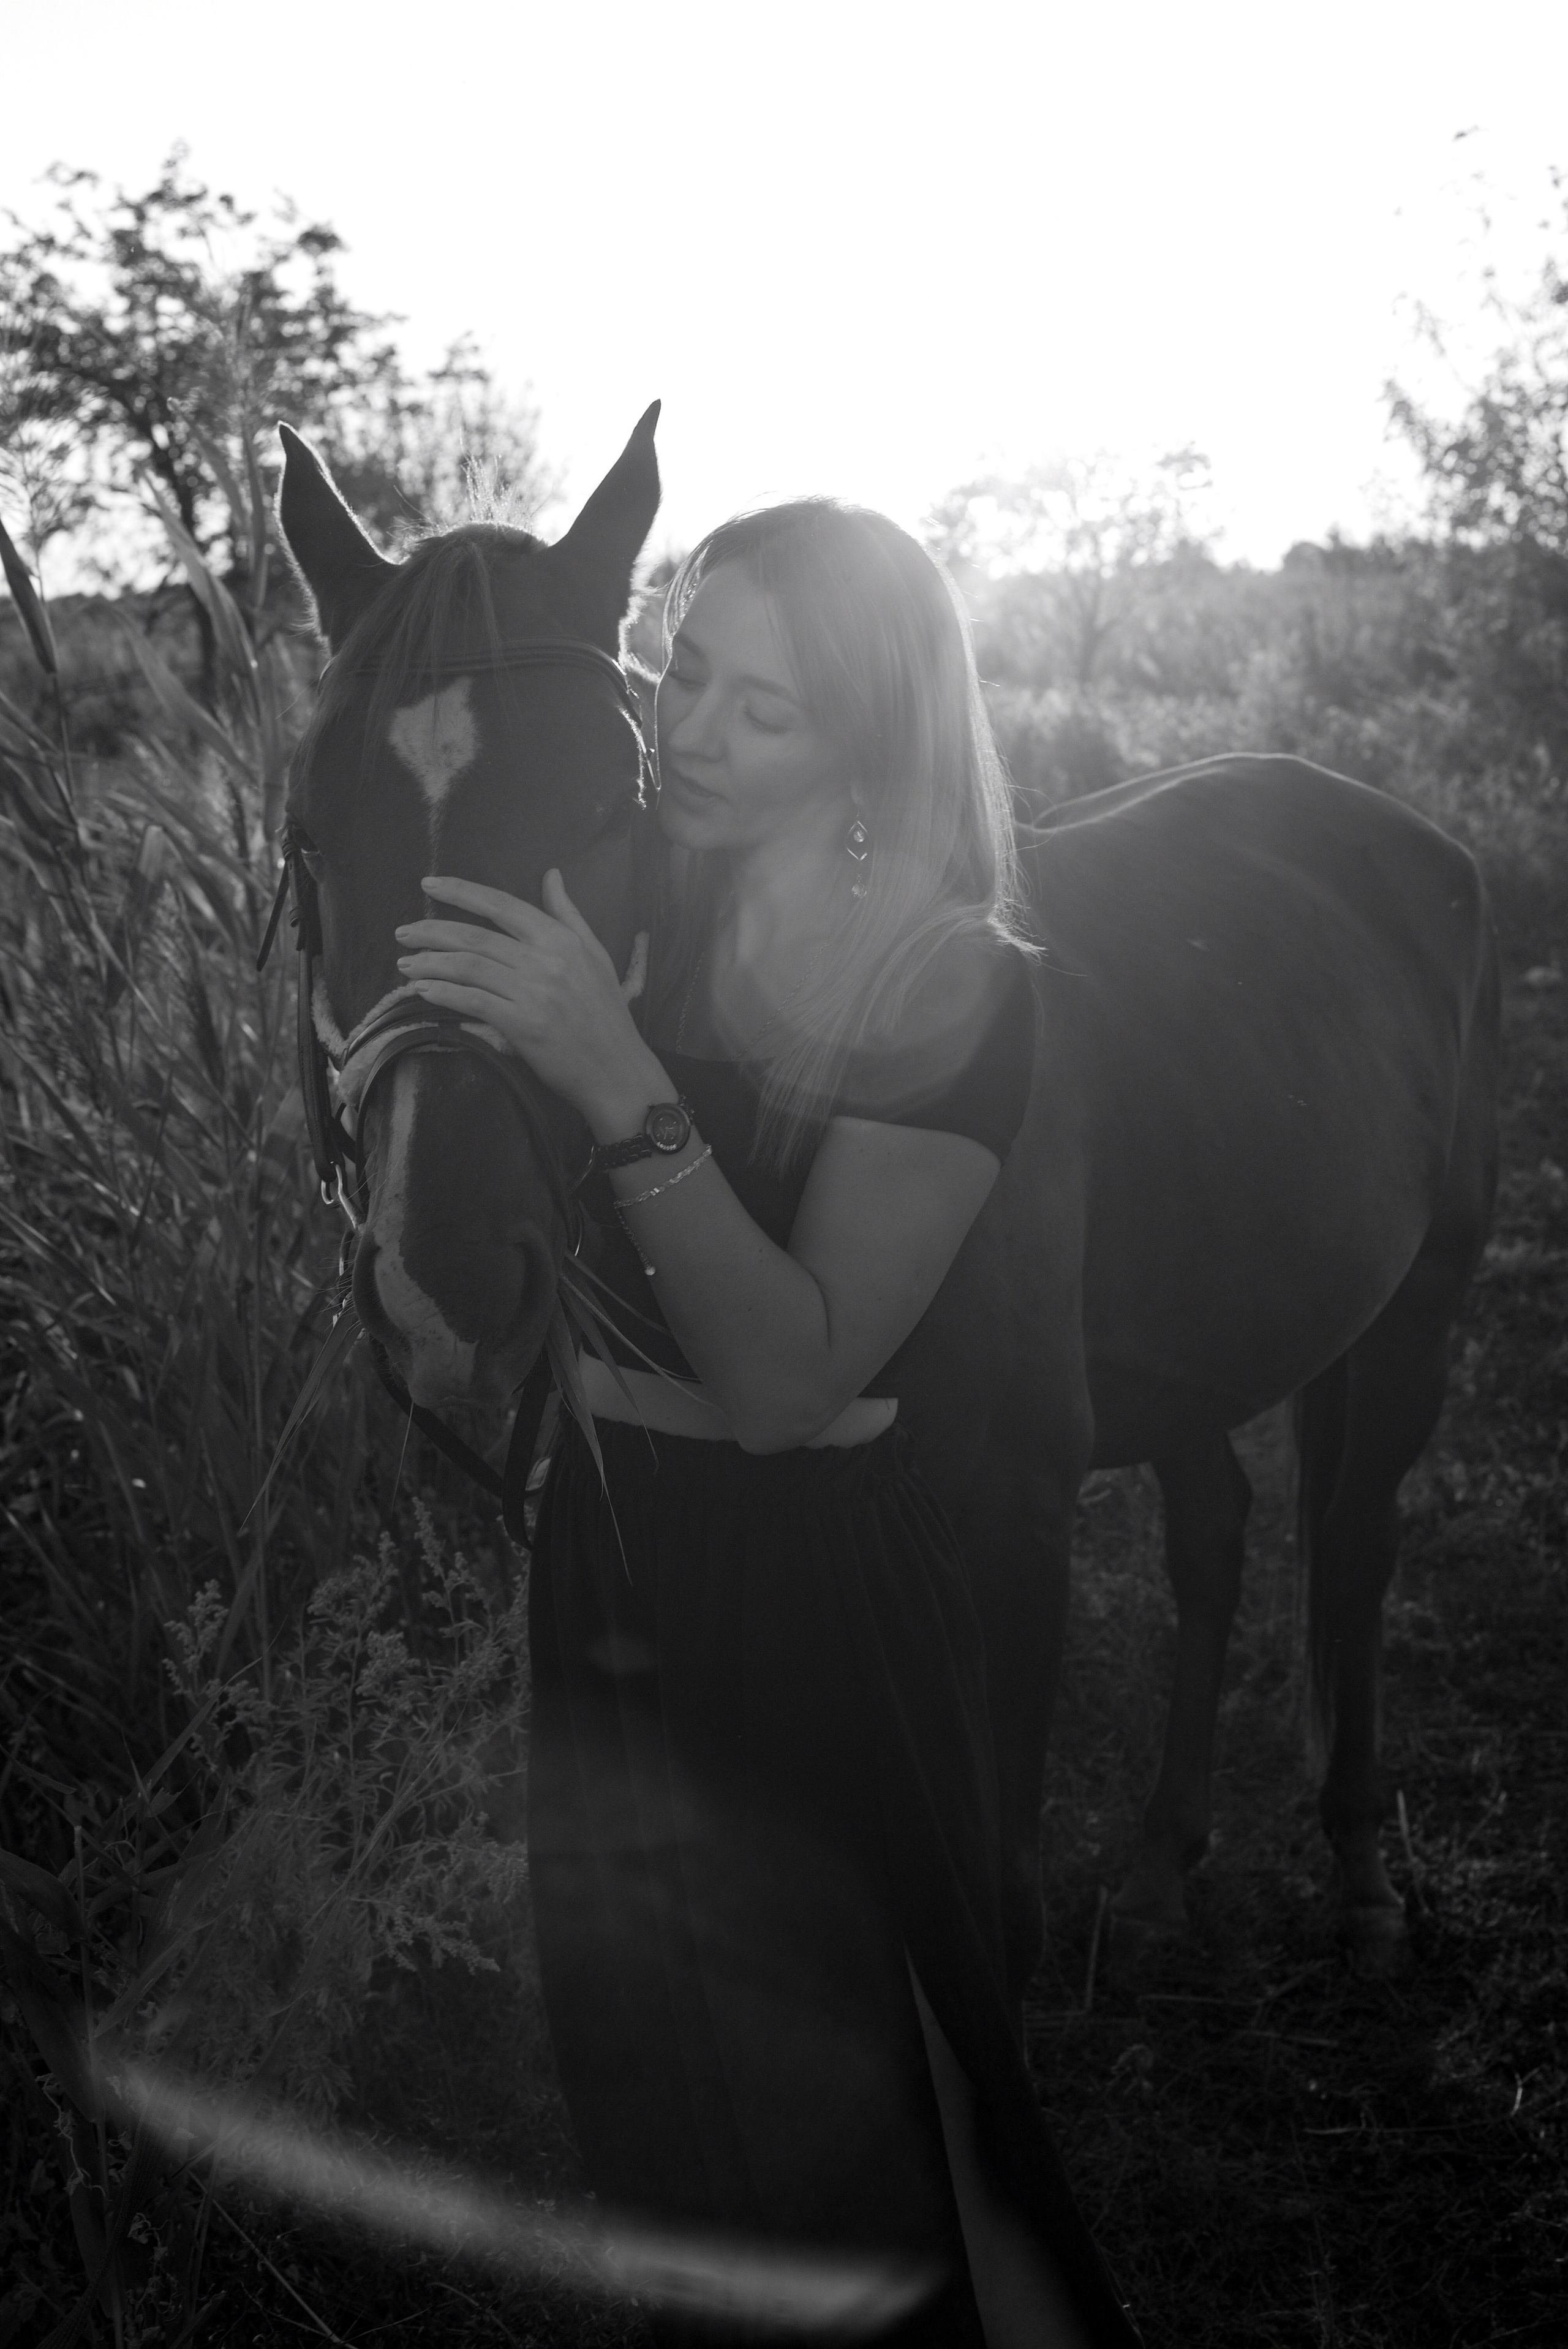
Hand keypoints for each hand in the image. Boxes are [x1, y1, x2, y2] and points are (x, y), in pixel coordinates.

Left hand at [394, 872, 657, 1126]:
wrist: (617, 1069)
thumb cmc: (607, 1013)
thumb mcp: (596, 955)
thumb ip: (568, 914)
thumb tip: (552, 874)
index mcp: (561, 940)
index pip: (502, 905)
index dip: (462, 892)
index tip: (430, 885)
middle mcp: (546, 961)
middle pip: (476, 937)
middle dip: (432, 931)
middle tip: (404, 932)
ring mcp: (534, 993)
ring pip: (469, 967)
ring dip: (430, 963)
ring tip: (406, 964)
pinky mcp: (523, 1026)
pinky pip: (474, 1002)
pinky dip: (444, 994)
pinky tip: (423, 990)